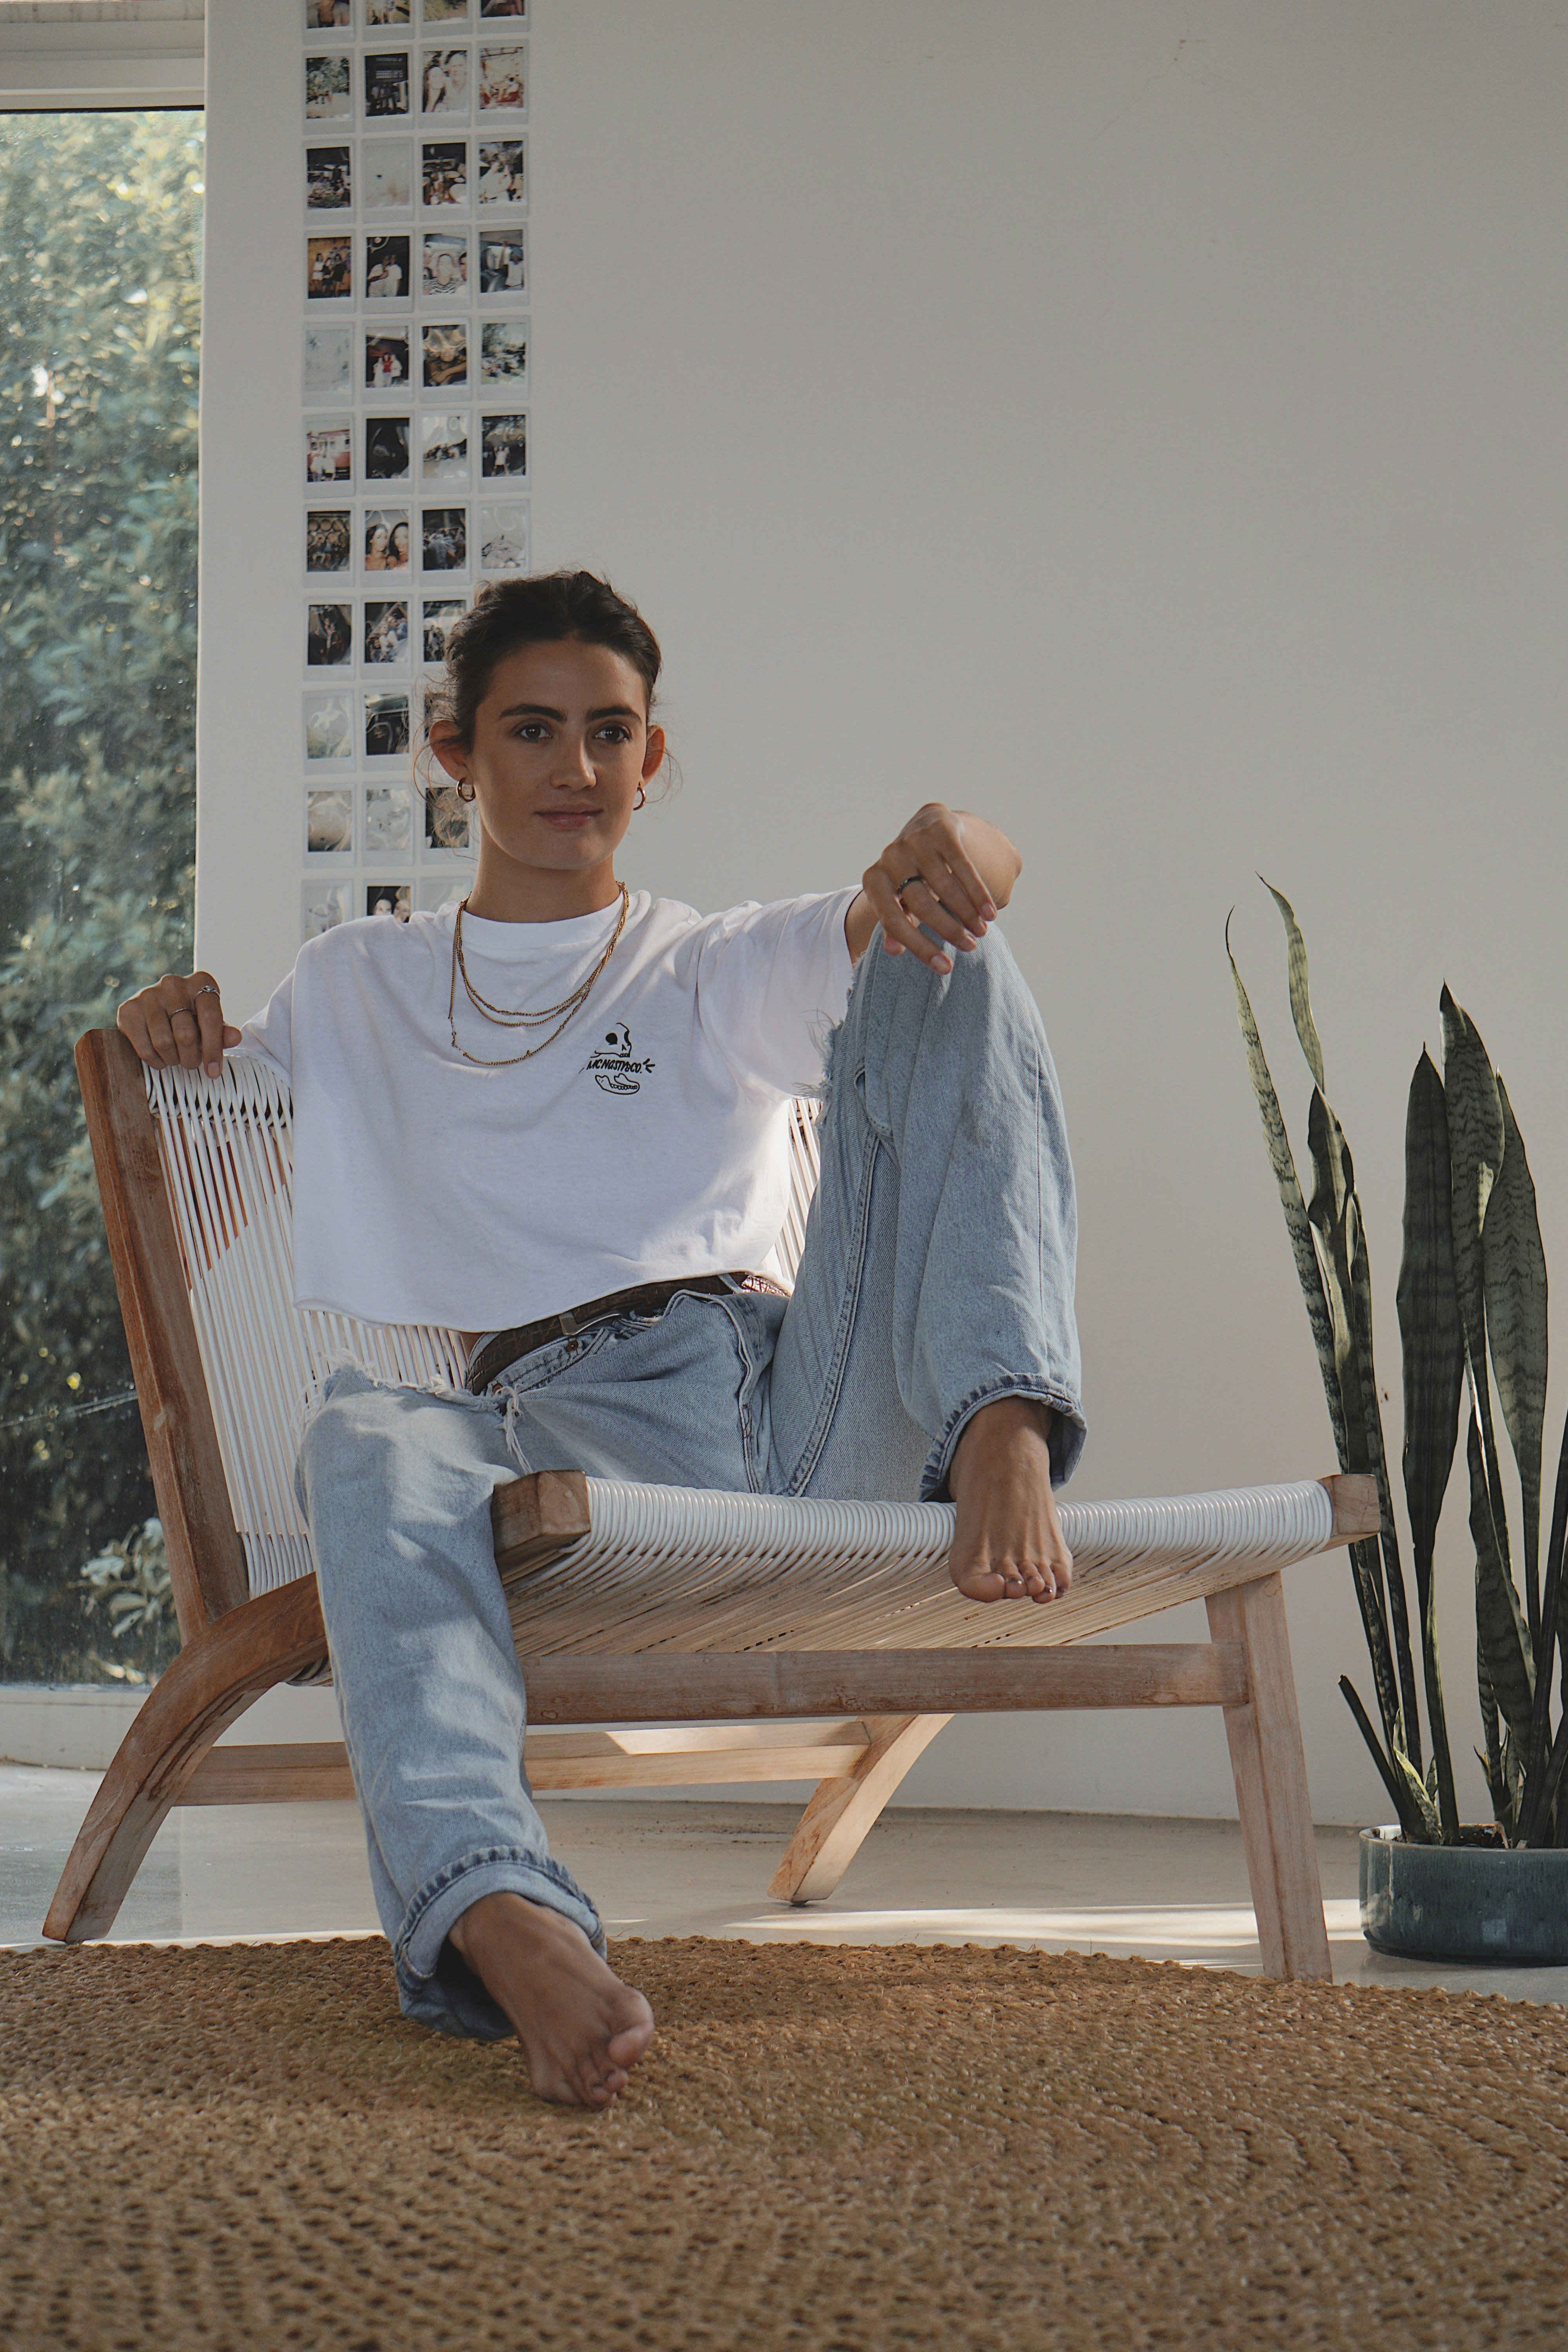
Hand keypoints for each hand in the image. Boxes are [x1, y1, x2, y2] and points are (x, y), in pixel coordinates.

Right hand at [117, 972, 240, 1078]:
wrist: (154, 1010)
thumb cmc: (191, 1018)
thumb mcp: (209, 1023)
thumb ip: (222, 1032)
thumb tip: (235, 1038)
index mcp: (201, 982)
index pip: (210, 1017)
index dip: (213, 1049)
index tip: (213, 1072)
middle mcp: (173, 983)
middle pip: (186, 1034)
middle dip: (191, 1058)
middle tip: (191, 1063)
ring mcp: (148, 994)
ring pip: (164, 1043)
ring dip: (173, 1060)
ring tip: (176, 1058)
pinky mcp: (128, 1009)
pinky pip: (144, 1048)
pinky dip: (155, 1061)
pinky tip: (160, 1058)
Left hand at [859, 803, 1008, 974]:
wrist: (926, 827)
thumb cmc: (911, 874)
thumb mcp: (899, 898)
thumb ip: (895, 923)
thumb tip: (893, 952)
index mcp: (874, 879)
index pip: (892, 920)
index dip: (918, 947)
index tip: (944, 967)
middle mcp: (890, 857)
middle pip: (920, 904)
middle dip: (948, 930)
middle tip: (969, 947)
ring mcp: (914, 840)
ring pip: (944, 886)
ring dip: (967, 913)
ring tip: (982, 931)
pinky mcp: (940, 828)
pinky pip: (962, 866)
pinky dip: (978, 892)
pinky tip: (991, 911)